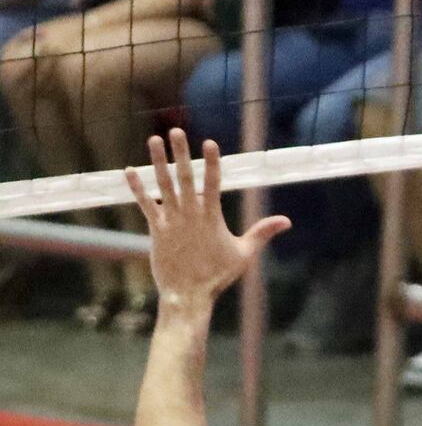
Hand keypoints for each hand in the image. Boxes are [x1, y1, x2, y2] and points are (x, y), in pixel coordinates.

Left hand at [124, 132, 289, 310]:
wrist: (188, 294)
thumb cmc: (218, 275)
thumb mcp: (244, 254)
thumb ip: (262, 233)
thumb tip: (287, 221)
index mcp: (212, 218)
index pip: (213, 184)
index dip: (212, 162)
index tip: (209, 142)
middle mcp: (190, 214)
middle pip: (185, 177)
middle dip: (181, 153)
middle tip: (176, 131)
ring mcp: (172, 221)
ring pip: (163, 185)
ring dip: (157, 161)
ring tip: (153, 140)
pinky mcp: (156, 229)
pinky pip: (145, 204)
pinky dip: (137, 188)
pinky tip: (130, 171)